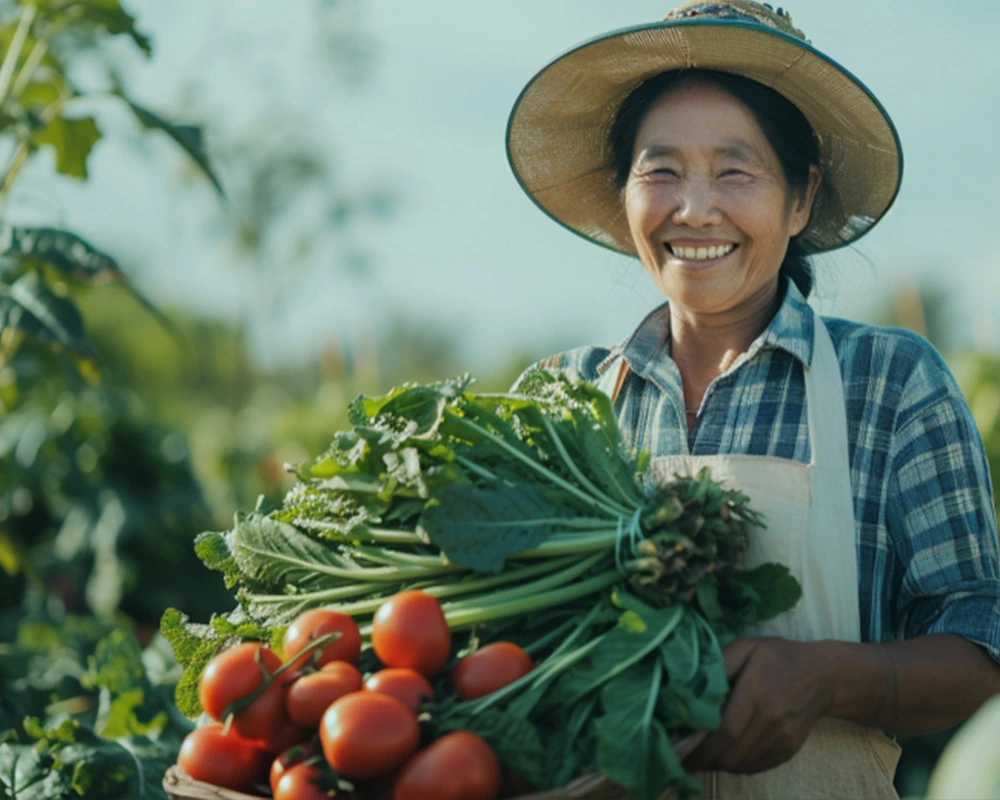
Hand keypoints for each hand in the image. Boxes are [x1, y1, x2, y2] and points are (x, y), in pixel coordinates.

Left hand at [682, 637, 832, 774]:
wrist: (822, 675)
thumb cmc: (778, 657)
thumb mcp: (747, 647)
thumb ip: (721, 664)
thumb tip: (694, 686)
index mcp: (756, 692)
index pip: (726, 730)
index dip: (703, 747)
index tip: (683, 752)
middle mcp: (771, 719)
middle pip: (732, 753)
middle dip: (707, 760)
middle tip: (689, 758)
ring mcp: (783, 737)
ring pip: (744, 763)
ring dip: (721, 764)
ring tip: (706, 756)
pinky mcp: (790, 749)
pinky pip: (759, 766)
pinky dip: (740, 765)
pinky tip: (728, 755)